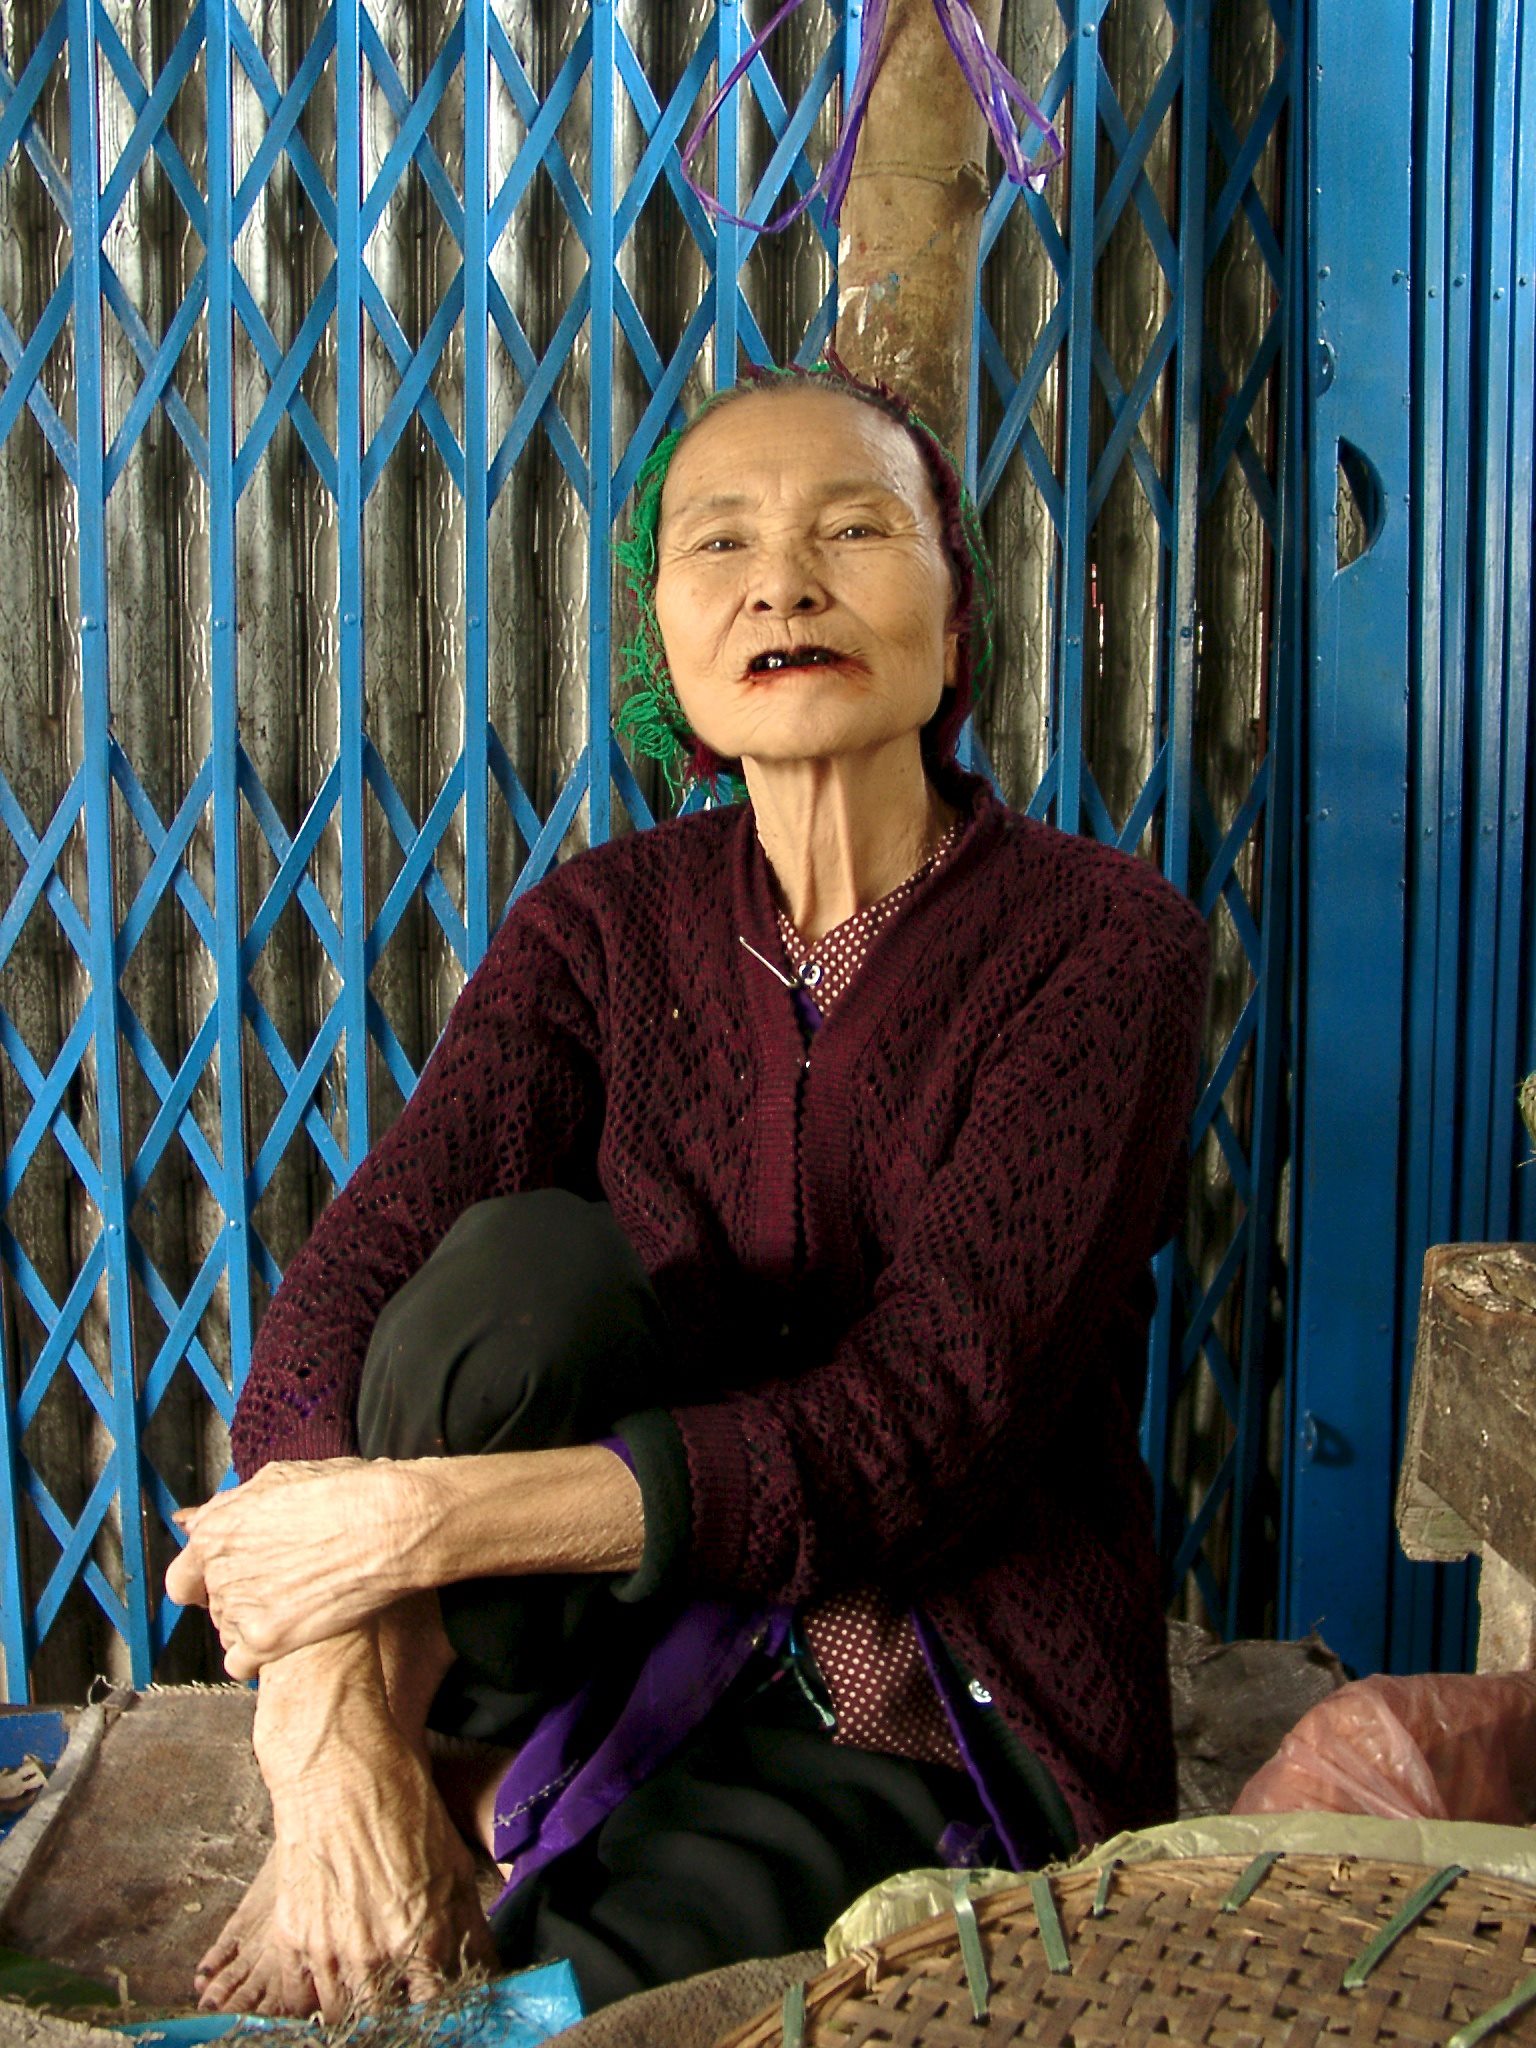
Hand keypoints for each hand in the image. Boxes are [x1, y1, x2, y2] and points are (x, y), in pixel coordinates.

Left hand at [166, 1460, 434, 1678]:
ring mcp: (239, 1606)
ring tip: (296, 1606)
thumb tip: (196, 1522)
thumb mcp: (282, 1479)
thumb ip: (231, 1506)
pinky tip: (289, 1636)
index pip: (183, 1576)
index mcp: (217, 1531)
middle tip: (280, 1587)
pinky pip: (240, 1664)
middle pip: (212, 1605)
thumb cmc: (347, 1494)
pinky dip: (260, 1657)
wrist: (389, 1525)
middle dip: (239, 1599)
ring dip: (253, 1625)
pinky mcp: (265, 1640)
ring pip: (227, 1633)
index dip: (205, 1580)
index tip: (229, 1579)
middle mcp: (219, 1569)